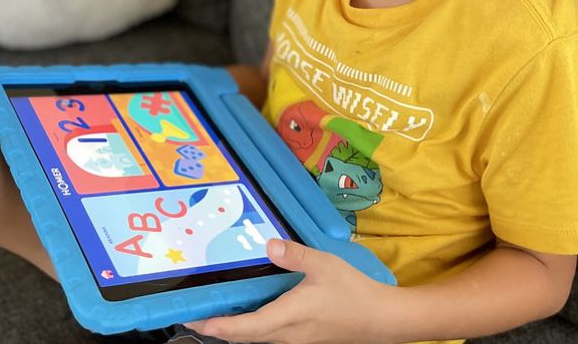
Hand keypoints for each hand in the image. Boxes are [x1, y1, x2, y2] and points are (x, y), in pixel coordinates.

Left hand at [186, 239, 395, 343]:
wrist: (382, 320)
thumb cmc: (353, 292)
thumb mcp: (324, 265)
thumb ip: (294, 255)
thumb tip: (268, 244)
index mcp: (289, 316)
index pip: (247, 327)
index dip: (220, 327)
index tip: (197, 322)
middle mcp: (288, 335)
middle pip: (246, 338)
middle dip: (219, 330)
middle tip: (195, 318)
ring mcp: (296, 341)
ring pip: (258, 340)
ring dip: (236, 331)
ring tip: (216, 316)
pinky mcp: (304, 339)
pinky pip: (272, 337)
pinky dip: (253, 329)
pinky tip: (250, 315)